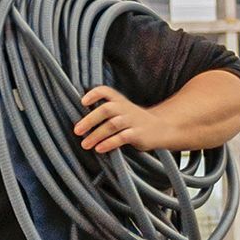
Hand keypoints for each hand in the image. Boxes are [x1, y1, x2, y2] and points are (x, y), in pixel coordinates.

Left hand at [77, 85, 198, 154]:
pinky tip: (99, 148)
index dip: (94, 94)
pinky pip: (122, 137)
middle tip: (76, 131)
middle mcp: (125, 108)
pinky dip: (109, 143)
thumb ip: (105, 113)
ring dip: (96, 135)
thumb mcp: (122, 111)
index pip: (105, 91)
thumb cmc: (134, 121)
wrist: (162, 128)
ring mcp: (132, 121)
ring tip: (84, 144)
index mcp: (119, 101)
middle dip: (90, 120)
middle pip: (106, 109)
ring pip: (112, 125)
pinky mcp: (138, 134)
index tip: (82, 102)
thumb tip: (79, 124)